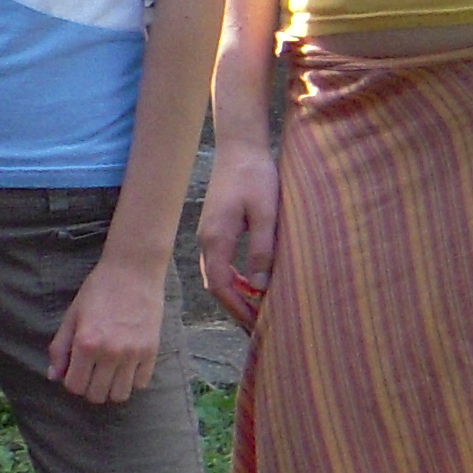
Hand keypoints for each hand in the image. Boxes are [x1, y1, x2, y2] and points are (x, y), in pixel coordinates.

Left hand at [46, 253, 166, 403]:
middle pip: (97, 395)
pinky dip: (132, 380)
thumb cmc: (98, 291)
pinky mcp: (152, 351)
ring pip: (120, 395)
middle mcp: (110, 352)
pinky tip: (126, 365)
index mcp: (85, 343)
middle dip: (90, 389)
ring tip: (109, 373)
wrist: (133, 272)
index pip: (75, 386)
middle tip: (91, 374)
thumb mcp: (72, 316)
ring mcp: (133, 353)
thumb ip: (60, 348)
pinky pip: (142, 383)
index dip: (72, 383)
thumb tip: (54, 377)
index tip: (75, 372)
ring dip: (111, 389)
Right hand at [197, 143, 277, 330]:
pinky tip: (251, 282)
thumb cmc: (255, 177)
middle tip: (257, 325)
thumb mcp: (266, 215)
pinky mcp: (215, 227)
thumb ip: (262, 251)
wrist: (239, 147)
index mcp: (216, 240)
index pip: (221, 287)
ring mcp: (208, 234)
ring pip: (217, 275)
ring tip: (256, 309)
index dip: (238, 309)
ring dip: (234, 294)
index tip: (256, 325)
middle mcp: (206, 240)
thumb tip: (261, 288)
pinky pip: (220, 263)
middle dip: (235, 308)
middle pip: (215, 286)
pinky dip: (233, 279)